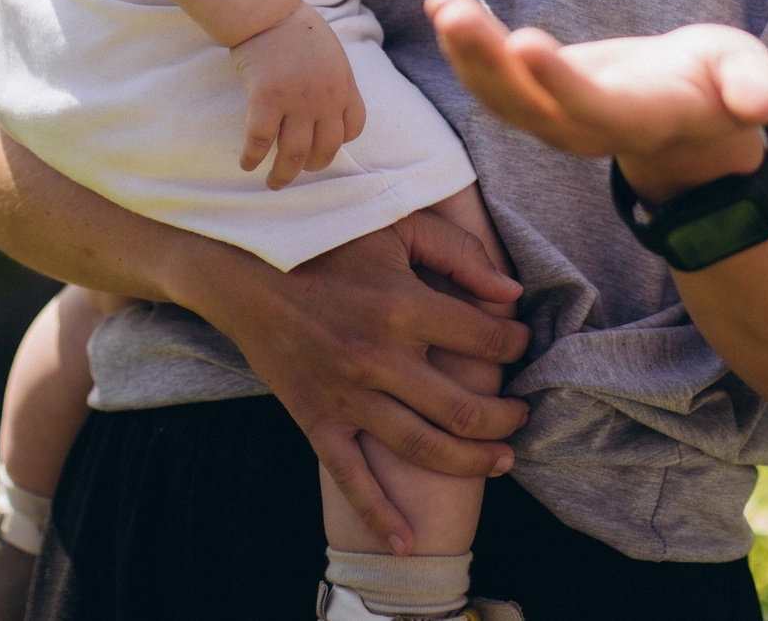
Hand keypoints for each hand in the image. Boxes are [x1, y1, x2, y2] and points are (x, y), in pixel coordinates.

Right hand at [195, 211, 530, 554]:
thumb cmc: (327, 242)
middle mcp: (380, 358)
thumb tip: (512, 294)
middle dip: (506, 419)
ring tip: (500, 461)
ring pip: (424, 448)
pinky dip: (379, 514)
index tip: (520, 346)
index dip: (516, 346)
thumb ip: (459, 253)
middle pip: (465, 409)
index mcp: (404, 306)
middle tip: (521, 417)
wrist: (246, 272)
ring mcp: (348, 396)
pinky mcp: (317, 420)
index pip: (486, 342)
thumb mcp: (396, 226)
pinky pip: (352, 478)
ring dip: (472, 462)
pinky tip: (406, 540)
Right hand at [230, 3, 365, 189]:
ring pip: (293, 154)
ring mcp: (296, 102)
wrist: (269, 11)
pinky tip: (247, 164)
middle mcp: (325, 100)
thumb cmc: (297, 27)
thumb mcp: (331, 53)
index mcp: (344, 86)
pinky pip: (259, 141)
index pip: (353, 128)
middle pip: (324, 149)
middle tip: (299, 172)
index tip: (324, 145)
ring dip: (283, 174)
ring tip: (275, 182)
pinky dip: (252, 157)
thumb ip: (332, 80)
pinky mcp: (266, 101)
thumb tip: (326, 99)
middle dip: (312, 166)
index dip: (339, 142)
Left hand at [425, 0, 767, 202]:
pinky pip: (492, 80)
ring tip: (440, 3)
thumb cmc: (719, 86)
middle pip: (527, 104)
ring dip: (464, 53)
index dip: (558, 81)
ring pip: (500, 95)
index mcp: (638, 118)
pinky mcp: (536, 101)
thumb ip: (752, 87)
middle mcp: (586, 127)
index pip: (590, 106)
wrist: (689, 120)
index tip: (525, 44)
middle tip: (452, 14)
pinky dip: (464, 49)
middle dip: (487, 62)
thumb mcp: (745, 78)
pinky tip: (443, 8)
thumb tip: (767, 101)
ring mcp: (555, 119)